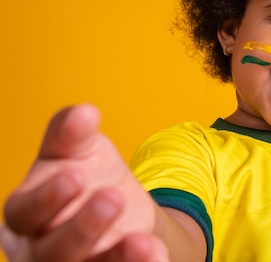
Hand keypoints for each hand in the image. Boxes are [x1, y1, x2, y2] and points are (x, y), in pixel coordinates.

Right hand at [1, 105, 168, 261]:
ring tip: (142, 241)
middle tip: (112, 199)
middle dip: (82, 228)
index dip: (47, 198)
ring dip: (115, 259)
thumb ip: (72, 133)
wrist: (121, 208)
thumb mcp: (80, 151)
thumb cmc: (87, 177)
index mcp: (26, 214)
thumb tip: (84, 113)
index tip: (76, 175)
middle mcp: (42, 250)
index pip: (24, 212)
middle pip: (53, 251)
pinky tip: (155, 251)